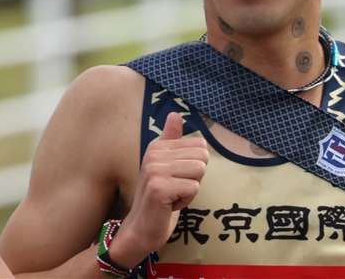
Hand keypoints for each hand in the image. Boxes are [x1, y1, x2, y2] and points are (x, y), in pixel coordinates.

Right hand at [109, 112, 208, 266]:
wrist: (141, 229)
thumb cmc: (160, 198)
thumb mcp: (167, 166)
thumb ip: (172, 140)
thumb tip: (175, 114)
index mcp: (158, 146)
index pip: (200, 146)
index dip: (194, 167)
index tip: (176, 179)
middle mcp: (154, 155)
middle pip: (203, 158)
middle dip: (195, 178)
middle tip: (175, 189)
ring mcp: (155, 170)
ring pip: (199, 172)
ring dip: (191, 190)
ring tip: (172, 196)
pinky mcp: (159, 188)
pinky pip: (193, 188)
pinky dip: (186, 201)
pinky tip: (169, 205)